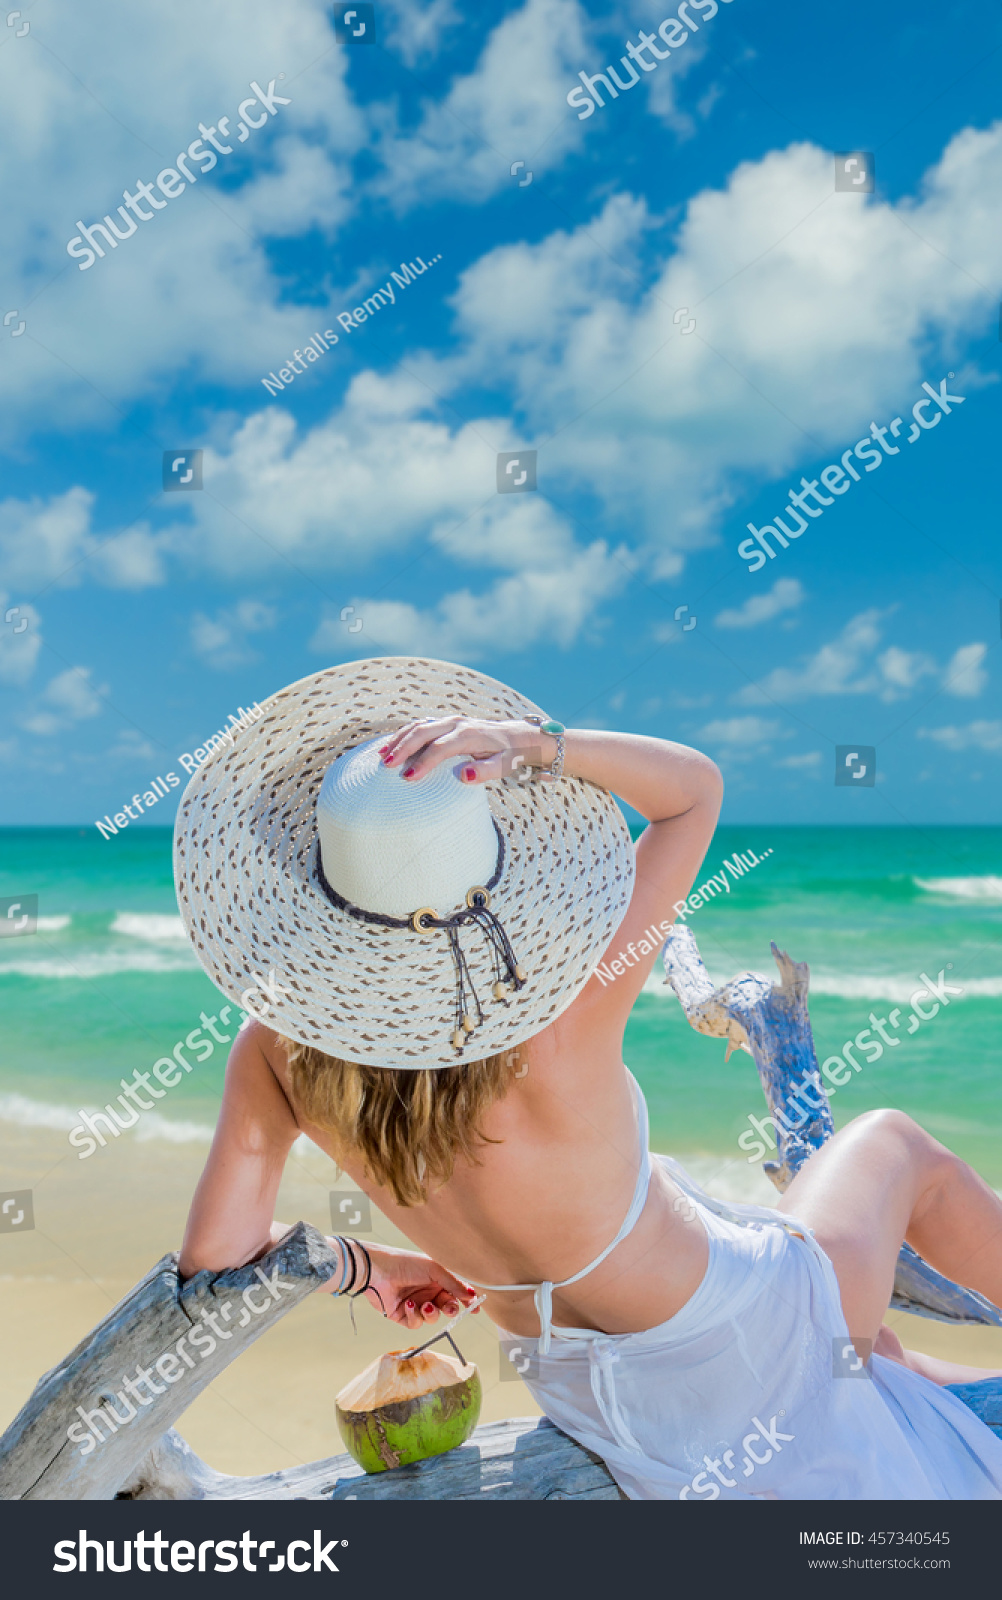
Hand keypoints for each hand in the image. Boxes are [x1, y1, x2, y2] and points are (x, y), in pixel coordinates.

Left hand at [361, 1242, 479, 1329]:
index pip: (456, 1292)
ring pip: (433, 1318)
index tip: (475, 1308)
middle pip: (447, 1307)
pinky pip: (416, 1323)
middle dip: (451, 1310)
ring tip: (426, 1305)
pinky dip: (415, 1315)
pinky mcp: (403, 1316)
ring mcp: (416, 1305)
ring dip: (431, 1313)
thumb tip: (471, 1294)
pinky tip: (409, 1304)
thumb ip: (453, 1284)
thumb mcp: (434, 1270)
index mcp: (436, 1279)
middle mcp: (427, 1292)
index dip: (466, 1300)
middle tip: (450, 1309)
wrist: (378, 1271)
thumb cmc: (406, 1263)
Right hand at [379, 715, 553, 785]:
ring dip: (399, 739)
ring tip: (381, 756)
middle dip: (403, 748)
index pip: (440, 748)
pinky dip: (404, 734)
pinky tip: (391, 746)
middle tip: (386, 765)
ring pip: (418, 726)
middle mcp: (457, 724)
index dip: (423, 762)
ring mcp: (450, 721)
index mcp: (470, 735)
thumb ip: (486, 772)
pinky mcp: (445, 723)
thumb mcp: (505, 766)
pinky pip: (420, 726)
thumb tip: (464, 776)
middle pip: (424, 732)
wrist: (518, 736)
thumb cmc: (511, 755)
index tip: (407, 778)